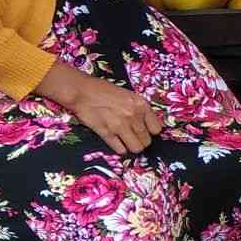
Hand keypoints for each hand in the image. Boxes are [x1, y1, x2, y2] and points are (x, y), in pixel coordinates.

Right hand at [38, 64, 162, 154]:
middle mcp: (134, 116)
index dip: (151, 132)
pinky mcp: (107, 133)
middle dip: (141, 142)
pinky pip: (120, 150)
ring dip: (132, 147)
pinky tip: (117, 143)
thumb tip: (147, 125)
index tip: (146, 132)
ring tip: (126, 142)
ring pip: (136, 148)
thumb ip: (139, 109)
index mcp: (141, 105)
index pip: (157, 129)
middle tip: (134, 138)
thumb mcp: (129, 95)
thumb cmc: (105, 91)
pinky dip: (120, 149)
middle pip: (147, 141)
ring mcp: (120, 126)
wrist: (82, 91)